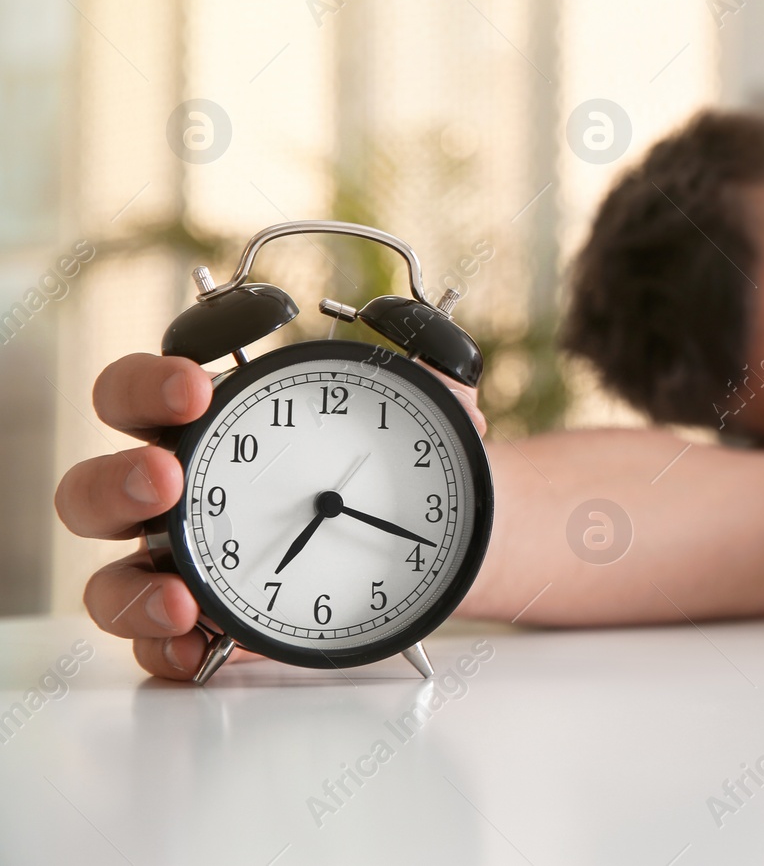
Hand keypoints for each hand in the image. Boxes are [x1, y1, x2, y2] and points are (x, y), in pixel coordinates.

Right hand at [55, 352, 486, 680]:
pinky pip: (159, 646)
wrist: (432, 536)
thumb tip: (427, 349)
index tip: (194, 388)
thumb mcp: (417, 411)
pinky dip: (170, 650)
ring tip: (183, 596)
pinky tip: (202, 643)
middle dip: (118, 479)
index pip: (141, 395)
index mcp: (211, 428)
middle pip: (96, 487)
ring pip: (109, 580)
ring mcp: (185, 564)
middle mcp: (180, 495)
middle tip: (167, 477)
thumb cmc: (400, 463)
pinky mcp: (208, 622)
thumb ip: (423, 376)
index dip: (146, 385)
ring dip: (132, 588)